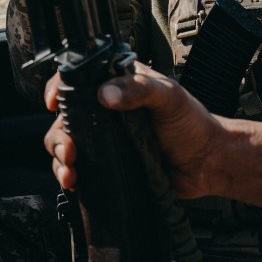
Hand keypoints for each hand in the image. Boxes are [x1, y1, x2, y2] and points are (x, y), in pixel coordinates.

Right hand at [42, 61, 223, 197]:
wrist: (207, 164)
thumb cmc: (193, 125)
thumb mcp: (169, 97)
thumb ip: (140, 89)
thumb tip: (105, 94)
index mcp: (119, 85)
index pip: (79, 79)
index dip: (60, 88)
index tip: (54, 102)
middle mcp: (106, 111)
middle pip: (66, 117)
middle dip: (58, 134)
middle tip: (69, 150)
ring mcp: (105, 140)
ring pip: (65, 144)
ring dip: (59, 157)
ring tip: (70, 171)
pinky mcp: (108, 165)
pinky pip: (78, 168)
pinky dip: (69, 175)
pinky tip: (73, 182)